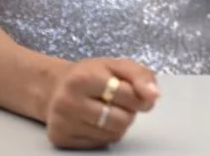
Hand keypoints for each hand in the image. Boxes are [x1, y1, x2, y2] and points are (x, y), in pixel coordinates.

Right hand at [43, 58, 158, 149]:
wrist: (55, 88)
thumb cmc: (92, 75)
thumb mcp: (117, 66)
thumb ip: (141, 76)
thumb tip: (154, 96)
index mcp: (83, 77)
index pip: (128, 95)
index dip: (138, 94)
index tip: (133, 90)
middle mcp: (69, 101)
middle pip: (122, 119)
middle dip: (128, 111)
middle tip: (117, 101)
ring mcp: (63, 123)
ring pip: (113, 134)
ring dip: (118, 124)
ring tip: (107, 110)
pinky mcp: (61, 139)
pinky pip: (100, 144)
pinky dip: (105, 134)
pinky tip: (95, 121)